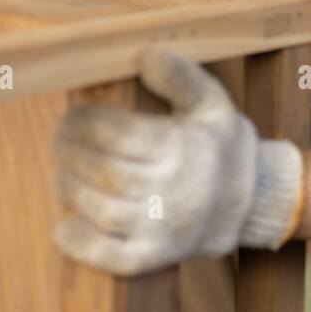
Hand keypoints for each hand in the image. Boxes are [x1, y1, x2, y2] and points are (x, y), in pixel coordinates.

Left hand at [51, 49, 302, 275]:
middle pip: (104, 172)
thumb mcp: (213, 103)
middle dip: (69, 152)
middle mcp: (175, 190)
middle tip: (59, 140)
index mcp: (185, 148)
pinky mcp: (156, 256)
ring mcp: (164, 227)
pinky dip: (80, 243)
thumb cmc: (221, 146)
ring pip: (101, 210)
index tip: (73, 115)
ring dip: (69, 189)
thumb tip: (145, 54)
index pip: (119, 134)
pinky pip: (110, 257)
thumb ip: (181, 76)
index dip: (85, 122)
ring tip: (61, 172)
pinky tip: (64, 224)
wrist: (252, 201)